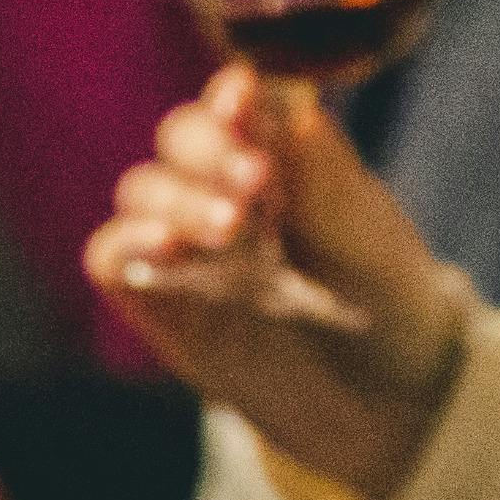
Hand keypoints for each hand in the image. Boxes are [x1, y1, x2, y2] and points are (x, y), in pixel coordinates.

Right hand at [85, 61, 465, 499]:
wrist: (387, 403)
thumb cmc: (386, 303)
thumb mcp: (369, 238)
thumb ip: (326, 177)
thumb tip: (297, 106)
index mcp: (278, 155)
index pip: (238, 104)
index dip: (233, 96)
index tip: (244, 96)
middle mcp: (221, 189)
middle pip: (181, 139)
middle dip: (208, 146)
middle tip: (253, 178)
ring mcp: (185, 244)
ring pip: (144, 190)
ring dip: (178, 196)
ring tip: (230, 227)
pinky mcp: (156, 300)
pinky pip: (112, 257)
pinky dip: (128, 240)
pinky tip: (168, 244)